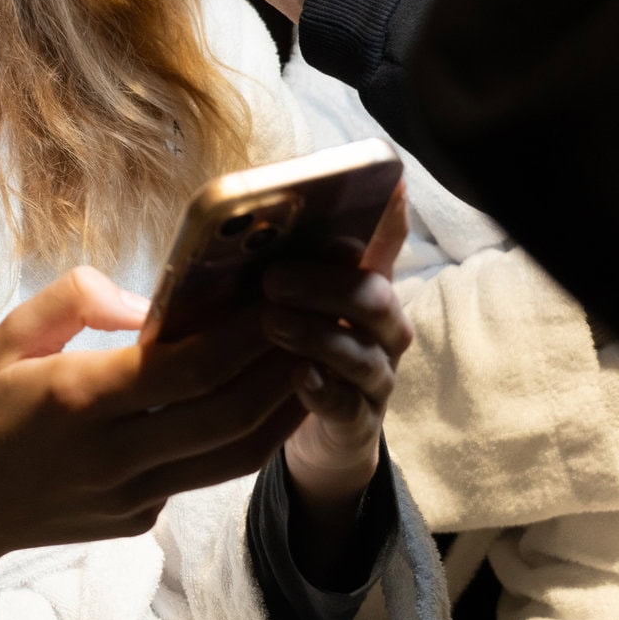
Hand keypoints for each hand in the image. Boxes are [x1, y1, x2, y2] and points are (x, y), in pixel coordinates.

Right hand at [0, 266, 306, 619]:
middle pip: (226, 415)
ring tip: (310, 364)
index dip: (242, 336)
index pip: (185, 369)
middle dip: (280, 369)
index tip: (278, 299)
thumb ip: (76, 299)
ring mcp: (130, 496)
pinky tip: (257, 402)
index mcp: (77, 399)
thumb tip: (147, 302)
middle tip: (315, 327)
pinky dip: (240, 438)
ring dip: (279, 411)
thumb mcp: (8, 336)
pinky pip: (203, 476)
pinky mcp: (138, 520)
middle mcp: (112, 455)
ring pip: (231, 456)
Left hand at [260, 185, 412, 583]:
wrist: (311, 433)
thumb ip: (270, 266)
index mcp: (362, 286)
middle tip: (273, 278)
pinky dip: (325, 390)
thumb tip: (229, 224)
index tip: (385, 186)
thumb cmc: (287, 351)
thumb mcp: (279, 302)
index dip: (390, 215)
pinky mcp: (359, 422)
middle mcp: (380, 329)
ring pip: (363, 351)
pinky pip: (350, 405)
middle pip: (375, 296)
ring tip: (272, 323)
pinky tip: (300, 377)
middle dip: (325, 282)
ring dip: (317, 333)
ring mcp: (375, 377)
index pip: (386, 242)